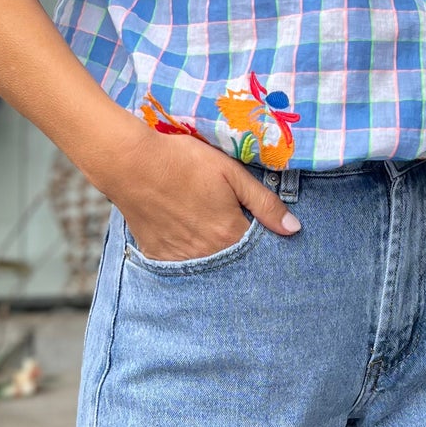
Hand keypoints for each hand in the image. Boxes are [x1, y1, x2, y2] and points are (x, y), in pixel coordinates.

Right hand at [105, 128, 301, 261]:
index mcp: (230, 234)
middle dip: (240, 250)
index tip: (263, 230)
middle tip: (230, 225)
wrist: (131, 163)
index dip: (263, 240)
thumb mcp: (231, 173)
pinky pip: (181, 264)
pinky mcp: (159, 255)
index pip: (259, 251)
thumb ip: (264, 203)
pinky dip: (189, 254)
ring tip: (207, 228)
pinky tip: (186, 233)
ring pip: (208, 264)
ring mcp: (181, 258)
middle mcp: (208, 254)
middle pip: (234, 261)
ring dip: (215, 253)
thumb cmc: (184, 162)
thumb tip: (294, 229)